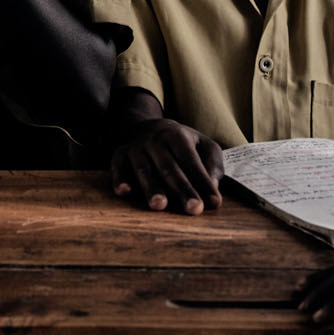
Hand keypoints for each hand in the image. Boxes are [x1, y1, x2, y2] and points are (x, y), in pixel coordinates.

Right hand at [109, 119, 223, 214]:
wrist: (147, 126)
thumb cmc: (182, 143)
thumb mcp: (203, 144)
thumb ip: (212, 163)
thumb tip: (213, 187)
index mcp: (177, 136)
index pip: (191, 161)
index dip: (203, 182)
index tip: (215, 202)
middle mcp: (154, 140)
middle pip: (169, 168)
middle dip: (182, 189)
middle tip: (194, 208)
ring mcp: (135, 147)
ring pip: (144, 169)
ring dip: (151, 187)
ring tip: (159, 205)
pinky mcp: (119, 154)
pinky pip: (118, 166)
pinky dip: (119, 178)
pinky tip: (123, 191)